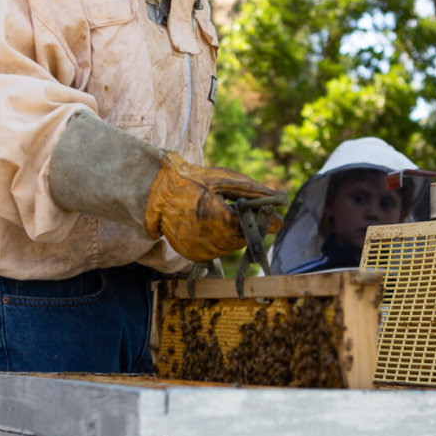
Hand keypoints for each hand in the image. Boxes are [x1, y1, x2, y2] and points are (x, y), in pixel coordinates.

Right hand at [145, 152, 282, 262]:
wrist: (155, 194)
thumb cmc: (192, 181)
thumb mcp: (223, 179)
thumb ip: (254, 191)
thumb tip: (280, 198)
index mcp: (219, 220)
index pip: (257, 229)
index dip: (266, 221)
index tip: (270, 215)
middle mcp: (210, 241)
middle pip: (245, 238)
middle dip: (247, 225)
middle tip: (238, 209)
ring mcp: (201, 251)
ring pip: (232, 247)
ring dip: (234, 233)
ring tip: (220, 213)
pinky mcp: (194, 256)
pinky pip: (217, 251)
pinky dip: (220, 239)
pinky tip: (210, 223)